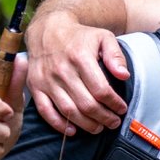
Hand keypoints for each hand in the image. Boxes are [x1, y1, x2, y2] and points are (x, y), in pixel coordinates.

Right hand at [26, 9, 129, 134]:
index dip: (114, 103)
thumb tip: (124, 75)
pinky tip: (72, 130)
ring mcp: (46, 80)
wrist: (47, 29)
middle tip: (113, 122)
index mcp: (80, 58)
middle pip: (86, 104)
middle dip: (104, 117)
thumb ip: (115, 56)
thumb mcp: (103, 37)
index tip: (121, 109)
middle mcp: (62, 71)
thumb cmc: (79, 36)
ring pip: (68, 111)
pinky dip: (58, 124)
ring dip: (86, 124)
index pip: (101, 90)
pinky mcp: (35, 86)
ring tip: (98, 128)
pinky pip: (45, 111)